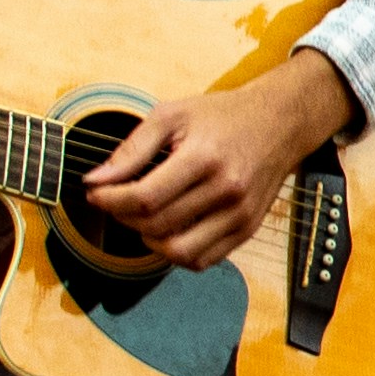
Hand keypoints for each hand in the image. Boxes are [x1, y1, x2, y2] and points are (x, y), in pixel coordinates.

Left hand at [83, 50, 358, 271]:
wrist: (279, 122)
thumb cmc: (222, 115)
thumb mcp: (173, 115)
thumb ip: (132, 149)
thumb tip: (95, 180)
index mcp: (204, 158)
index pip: (145, 198)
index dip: (110, 200)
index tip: (95, 192)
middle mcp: (226, 191)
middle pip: (157, 226)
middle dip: (122, 217)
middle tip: (113, 200)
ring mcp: (240, 215)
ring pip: (179, 252)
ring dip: (148, 240)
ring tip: (141, 218)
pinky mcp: (247, 230)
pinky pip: (202, 260)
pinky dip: (176, 252)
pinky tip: (168, 229)